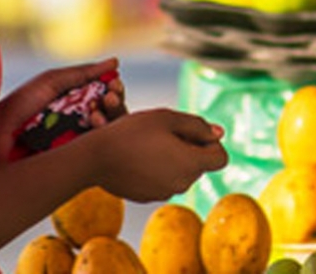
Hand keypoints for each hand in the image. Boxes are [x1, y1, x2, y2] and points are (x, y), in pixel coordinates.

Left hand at [0, 58, 126, 164]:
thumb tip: (116, 61)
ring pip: (106, 134)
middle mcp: (79, 123)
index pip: (106, 98)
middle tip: (112, 98)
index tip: (117, 84)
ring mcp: (77, 143)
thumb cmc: (21, 103)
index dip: (115, 91)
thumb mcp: (53, 81)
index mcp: (77, 103)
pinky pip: (94, 151)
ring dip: (108, 119)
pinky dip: (97, 137)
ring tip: (97, 113)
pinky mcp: (72, 160)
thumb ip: (83, 73)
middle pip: (111, 116)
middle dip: (116, 105)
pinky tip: (93, 125)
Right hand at [84, 108, 228, 201]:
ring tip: (149, 143)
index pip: (220, 158)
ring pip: (180, 172)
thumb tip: (219, 134)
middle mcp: (182, 183)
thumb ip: (198, 125)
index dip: (210, 142)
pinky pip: (162, 180)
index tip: (191, 132)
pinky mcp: (148, 197)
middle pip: (199, 165)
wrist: (95, 158)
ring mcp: (164, 193)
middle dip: (189, 148)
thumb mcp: (167, 118)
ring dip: (173, 158)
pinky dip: (157, 169)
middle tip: (164, 133)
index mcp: (192, 164)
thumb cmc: (132, 132)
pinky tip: (138, 157)